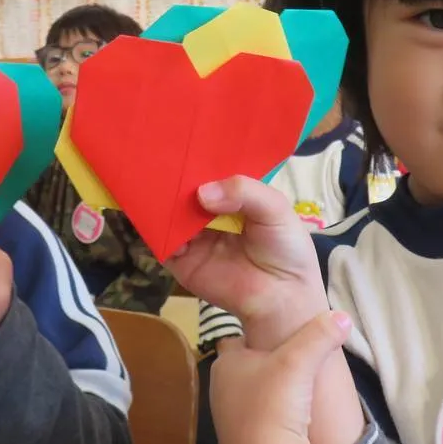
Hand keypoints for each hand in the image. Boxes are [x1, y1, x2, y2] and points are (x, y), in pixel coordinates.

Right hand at [166, 176, 327, 349]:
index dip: (198, 160)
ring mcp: (194, 237)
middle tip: (160, 163)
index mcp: (233, 197)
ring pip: (170, 215)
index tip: (181, 144)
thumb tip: (201, 193)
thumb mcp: (275, 209)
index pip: (210, 173)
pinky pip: (163, 244)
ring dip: (164, 204)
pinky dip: (159, 233)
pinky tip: (168, 226)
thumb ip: (243, 191)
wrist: (282, 299)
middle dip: (176, 180)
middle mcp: (210, 214)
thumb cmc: (286, 249)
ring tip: (156, 189)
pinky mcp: (181, 262)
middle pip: (185, 192)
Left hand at [211, 310, 353, 443]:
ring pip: (249, 397)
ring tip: (297, 394)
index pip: (236, 338)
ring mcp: (227, 421)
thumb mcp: (300, 361)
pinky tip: (291, 423)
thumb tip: (342, 317)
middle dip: (265, 364)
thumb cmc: (275, 404)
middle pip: (244, 368)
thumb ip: (320, 335)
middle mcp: (219, 391)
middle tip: (294, 362)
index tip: (278, 333)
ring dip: (269, 394)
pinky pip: (256, 423)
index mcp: (225, 365)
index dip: (256, 333)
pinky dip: (271, 420)